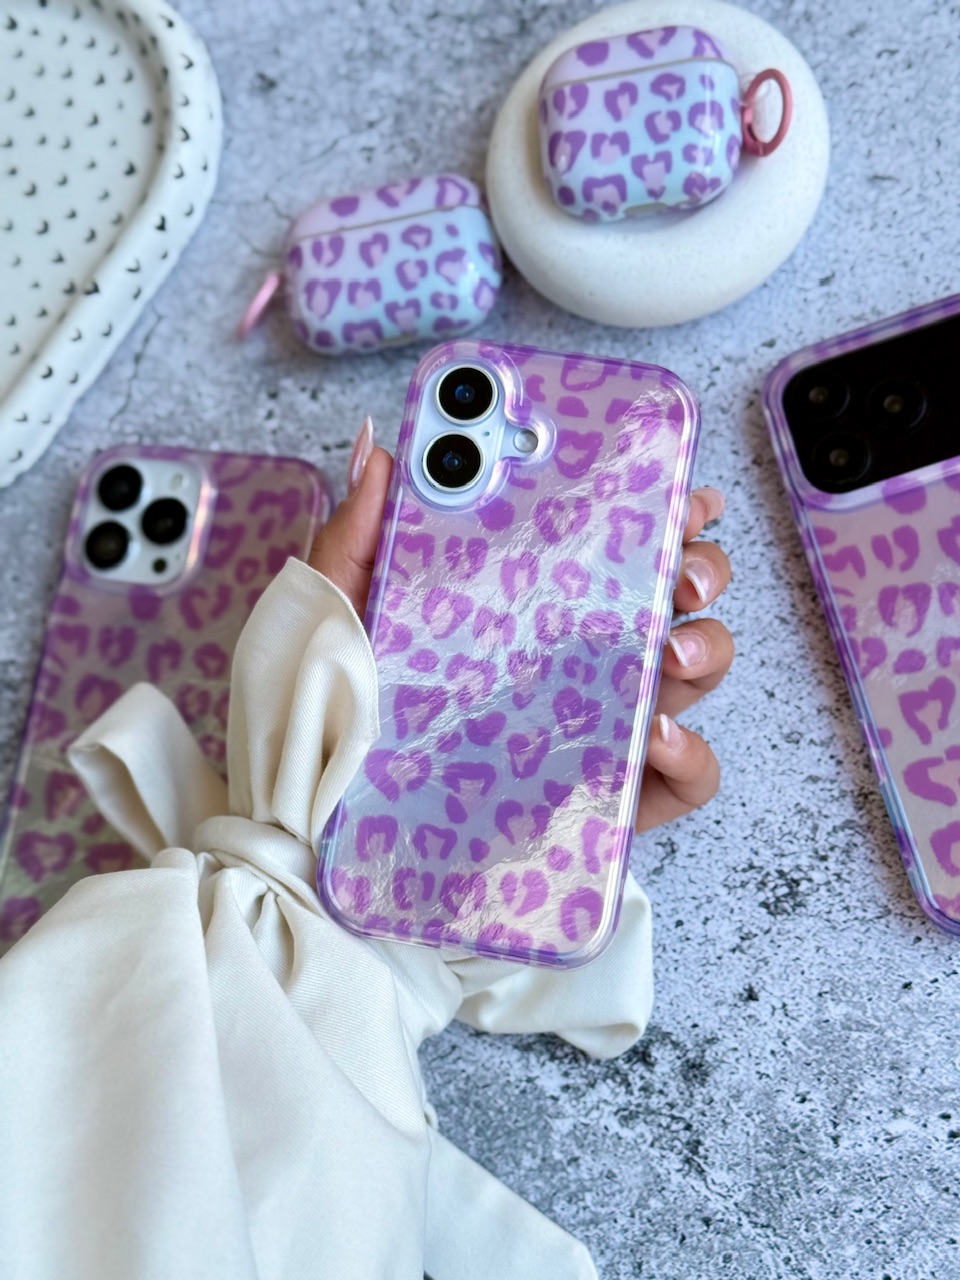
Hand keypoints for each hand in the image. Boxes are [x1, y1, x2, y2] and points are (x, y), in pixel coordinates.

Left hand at [307, 421, 732, 833]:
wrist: (335, 814)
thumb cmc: (343, 708)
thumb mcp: (342, 615)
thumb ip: (357, 537)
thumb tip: (382, 451)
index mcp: (534, 601)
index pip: (617, 542)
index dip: (662, 505)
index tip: (677, 486)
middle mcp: (582, 654)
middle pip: (676, 596)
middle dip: (702, 568)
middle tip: (679, 572)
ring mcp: (604, 724)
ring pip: (694, 673)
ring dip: (706, 650)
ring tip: (668, 653)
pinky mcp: (612, 796)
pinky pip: (686, 778)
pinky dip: (690, 755)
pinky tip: (653, 738)